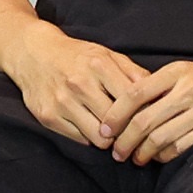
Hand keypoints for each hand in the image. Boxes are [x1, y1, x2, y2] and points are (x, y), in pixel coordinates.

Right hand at [0, 32, 148, 147]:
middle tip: (132, 134)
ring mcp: (62, 102)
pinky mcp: (48, 117)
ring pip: (99, 138)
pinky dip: (88, 137)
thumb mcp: (107, 55)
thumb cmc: (76, 56)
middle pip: (117, 123)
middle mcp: (79, 84)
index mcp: (98, 65)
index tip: (148, 122)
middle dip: (127, 132)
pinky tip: (90, 127)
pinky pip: (79, 139)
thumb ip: (134, 73)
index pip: (132, 102)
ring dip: (108, 138)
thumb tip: (159, 94)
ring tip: (111, 133)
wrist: (33, 53)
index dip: (144, 116)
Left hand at [108, 55, 192, 164]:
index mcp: (177, 72)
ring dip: (143, 152)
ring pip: (160, 138)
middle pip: (144, 121)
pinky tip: (159, 158)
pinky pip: (181, 148)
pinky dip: (165, 156)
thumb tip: (124, 108)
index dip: (115, 114)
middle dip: (125, 141)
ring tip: (136, 158)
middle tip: (116, 152)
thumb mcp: (188, 71)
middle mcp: (189, 90)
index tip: (104, 130)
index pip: (135, 93)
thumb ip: (160, 85)